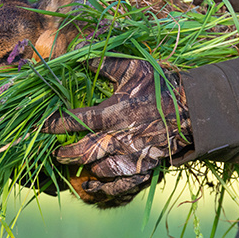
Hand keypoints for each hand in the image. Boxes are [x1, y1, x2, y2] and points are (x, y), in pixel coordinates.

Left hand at [42, 57, 191, 207]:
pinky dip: (104, 188)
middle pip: (85, 150)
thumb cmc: (160, 86)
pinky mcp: (146, 168)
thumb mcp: (132, 68)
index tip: (43, 126)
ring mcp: (134, 155)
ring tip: (71, 165)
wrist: (195, 108)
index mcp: (116, 111)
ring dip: (84, 168)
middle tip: (55, 152)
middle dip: (65, 153)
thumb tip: (77, 50)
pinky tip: (91, 185)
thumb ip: (103, 62)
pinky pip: (122, 185)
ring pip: (101, 169)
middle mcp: (122, 136)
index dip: (57, 124)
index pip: (77, 120)